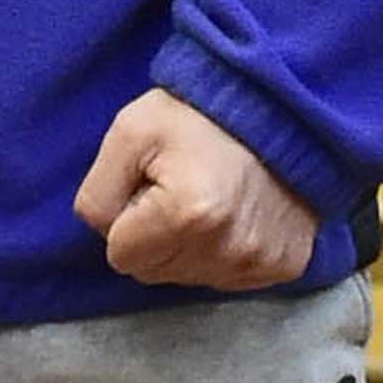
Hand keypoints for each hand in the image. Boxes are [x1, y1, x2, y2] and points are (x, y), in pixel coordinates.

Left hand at [76, 90, 319, 290]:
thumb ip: (97, 193)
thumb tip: (107, 236)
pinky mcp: (285, 266)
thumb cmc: (200, 114)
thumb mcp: (129, 131)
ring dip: (190, 246)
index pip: (120, 256)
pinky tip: (236, 214)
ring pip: (190, 278)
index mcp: (186, 215)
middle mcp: (227, 249)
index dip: (127, 217)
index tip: (152, 185)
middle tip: (180, 189)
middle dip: (155, 237)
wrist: (280, 104)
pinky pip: (229, 278)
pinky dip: (225, 252)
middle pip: (154, 272)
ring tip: (210, 198)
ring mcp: (261, 262)